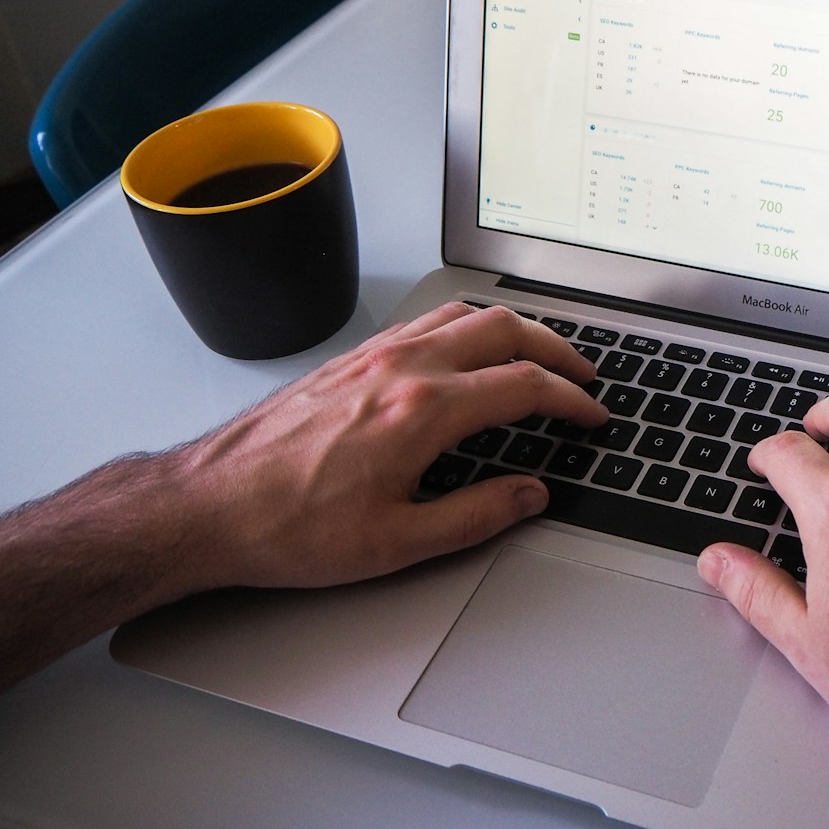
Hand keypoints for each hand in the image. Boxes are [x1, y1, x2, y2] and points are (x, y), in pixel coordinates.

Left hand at [0, 302, 606, 691]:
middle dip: (557, 349)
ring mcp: (374, 356)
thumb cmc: (288, 528)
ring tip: (537, 355)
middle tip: (583, 376)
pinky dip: (467, 326)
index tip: (592, 415)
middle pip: (504, 330)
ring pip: (465, 314)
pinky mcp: (351, 359)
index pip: (523, 386)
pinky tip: (468, 351)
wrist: (207, 505)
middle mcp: (402, 369)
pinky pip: (425, 321)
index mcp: (423, 411)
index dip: (572, 400)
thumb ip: (477, 515)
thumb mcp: (396, 544)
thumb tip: (530, 495)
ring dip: (513, 329)